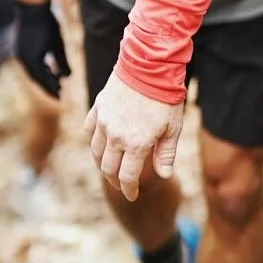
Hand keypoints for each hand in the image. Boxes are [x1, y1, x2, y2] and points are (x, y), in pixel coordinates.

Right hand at [14, 1, 70, 97]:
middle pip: (36, 78)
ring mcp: (20, 54)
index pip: (43, 81)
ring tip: (56, 82)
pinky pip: (30, 64)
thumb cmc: (47, 26)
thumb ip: (63, 62)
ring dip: (44, 77)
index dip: (51, 90)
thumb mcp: (58, 45)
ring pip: (33, 71)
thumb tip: (69, 77)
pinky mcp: (21, 48)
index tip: (60, 98)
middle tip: (59, 93)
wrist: (31, 8)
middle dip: (48, 86)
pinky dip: (40, 69)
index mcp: (32, 61)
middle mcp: (23, 60)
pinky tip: (49, 69)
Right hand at [85, 69, 184, 201]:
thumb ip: (166, 154)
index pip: (127, 177)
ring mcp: (104, 123)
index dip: (129, 190)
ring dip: (103, 164)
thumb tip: (164, 176)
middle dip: (115, 181)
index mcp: (137, 144)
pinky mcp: (98, 109)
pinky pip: (90, 132)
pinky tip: (101, 146)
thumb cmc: (166, 98)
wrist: (150, 67)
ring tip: (111, 169)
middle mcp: (116, 136)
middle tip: (122, 186)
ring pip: (96, 152)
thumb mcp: (173, 128)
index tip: (132, 196)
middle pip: (109, 168)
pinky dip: (94, 143)